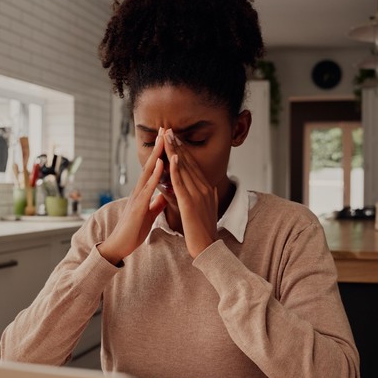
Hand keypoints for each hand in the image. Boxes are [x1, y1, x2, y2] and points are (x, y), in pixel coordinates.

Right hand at [97, 130, 167, 264]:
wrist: (120, 245)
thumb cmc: (134, 230)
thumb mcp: (149, 214)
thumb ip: (156, 203)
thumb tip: (164, 195)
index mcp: (143, 192)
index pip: (153, 169)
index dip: (160, 154)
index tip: (167, 139)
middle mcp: (139, 190)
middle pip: (150, 164)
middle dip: (157, 146)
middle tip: (164, 128)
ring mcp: (137, 196)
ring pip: (148, 171)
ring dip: (156, 154)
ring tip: (163, 138)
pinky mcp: (138, 205)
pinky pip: (148, 187)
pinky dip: (155, 174)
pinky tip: (161, 163)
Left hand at [163, 129, 218, 258]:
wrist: (208, 248)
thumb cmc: (204, 231)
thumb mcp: (206, 209)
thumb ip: (206, 196)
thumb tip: (209, 189)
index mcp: (206, 189)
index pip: (192, 165)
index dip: (183, 150)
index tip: (175, 137)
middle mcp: (204, 188)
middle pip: (188, 162)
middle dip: (178, 145)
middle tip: (168, 129)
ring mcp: (198, 195)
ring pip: (184, 168)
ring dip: (175, 151)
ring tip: (168, 136)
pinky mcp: (190, 203)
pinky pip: (182, 183)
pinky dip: (176, 169)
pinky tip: (172, 157)